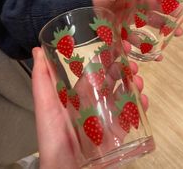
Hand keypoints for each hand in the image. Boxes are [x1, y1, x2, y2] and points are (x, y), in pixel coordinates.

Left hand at [32, 47, 147, 168]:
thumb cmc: (53, 136)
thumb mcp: (46, 105)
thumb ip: (42, 79)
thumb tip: (37, 49)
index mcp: (80, 94)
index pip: (95, 71)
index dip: (106, 57)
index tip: (117, 46)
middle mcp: (95, 102)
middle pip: (113, 81)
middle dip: (123, 69)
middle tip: (133, 62)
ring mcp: (108, 117)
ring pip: (125, 95)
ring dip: (134, 85)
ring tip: (139, 81)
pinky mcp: (118, 133)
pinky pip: (131, 117)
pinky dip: (140, 107)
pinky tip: (144, 101)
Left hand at [91, 0, 182, 61]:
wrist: (80, 11)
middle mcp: (135, 2)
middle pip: (159, 7)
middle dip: (174, 13)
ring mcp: (131, 17)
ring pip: (152, 23)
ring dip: (165, 29)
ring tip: (177, 35)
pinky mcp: (124, 29)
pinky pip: (137, 38)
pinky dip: (145, 46)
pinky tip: (155, 54)